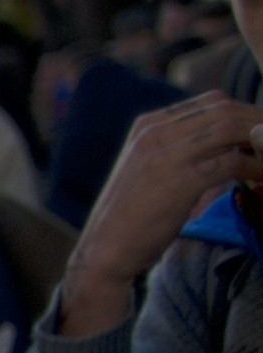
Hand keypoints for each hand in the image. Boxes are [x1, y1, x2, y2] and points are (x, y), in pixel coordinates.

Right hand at [61, 94, 258, 339]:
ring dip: (262, 140)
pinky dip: (256, 167)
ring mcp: (166, 154)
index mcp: (147, 126)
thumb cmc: (131, 216)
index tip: (262, 131)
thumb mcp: (149, 169)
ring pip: (232, 129)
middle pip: (225, 109)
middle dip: (259, 122)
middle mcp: (155, 133)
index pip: (211, 102)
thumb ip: (180, 149)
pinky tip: (262, 177)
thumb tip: (228, 145)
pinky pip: (232, 162)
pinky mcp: (180, 180)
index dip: (246, 112)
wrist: (105, 250)